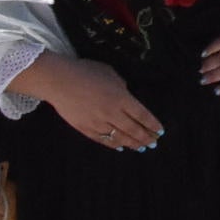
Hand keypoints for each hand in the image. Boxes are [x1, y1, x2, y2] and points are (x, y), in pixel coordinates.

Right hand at [27, 54, 164, 151]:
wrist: (59, 81)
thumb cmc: (86, 72)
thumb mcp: (111, 74)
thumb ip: (121, 88)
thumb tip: (126, 96)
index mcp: (121, 98)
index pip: (142, 115)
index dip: (152, 124)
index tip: (160, 131)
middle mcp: (112, 113)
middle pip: (133, 129)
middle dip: (146, 137)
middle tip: (154, 143)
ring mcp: (98, 123)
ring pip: (120, 138)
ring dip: (133, 143)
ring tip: (142, 147)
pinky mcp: (85, 129)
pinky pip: (103, 140)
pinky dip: (114, 145)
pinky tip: (121, 147)